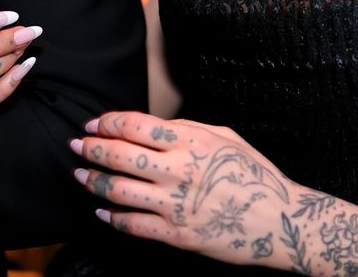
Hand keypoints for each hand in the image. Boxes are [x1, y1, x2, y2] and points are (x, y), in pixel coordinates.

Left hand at [71, 111, 306, 268]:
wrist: (282, 221)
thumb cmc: (254, 173)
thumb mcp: (223, 135)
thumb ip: (186, 128)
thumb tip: (150, 125)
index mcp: (189, 139)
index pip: (134, 125)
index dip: (107, 122)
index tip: (94, 124)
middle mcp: (178, 169)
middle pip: (120, 154)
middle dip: (92, 148)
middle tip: (75, 145)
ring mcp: (176, 204)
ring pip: (120, 190)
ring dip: (94, 181)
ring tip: (79, 176)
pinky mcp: (178, 235)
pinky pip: (135, 226)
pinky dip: (114, 217)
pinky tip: (102, 210)